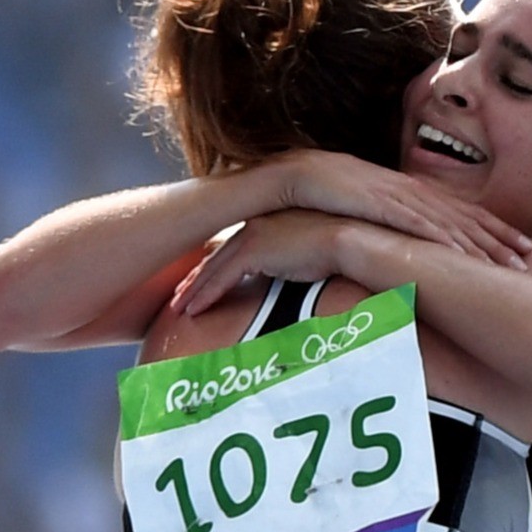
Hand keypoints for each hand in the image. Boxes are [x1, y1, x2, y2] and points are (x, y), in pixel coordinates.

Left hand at [175, 212, 382, 315]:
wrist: (352, 239)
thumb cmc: (340, 249)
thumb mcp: (311, 253)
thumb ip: (294, 260)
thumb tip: (295, 275)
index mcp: (268, 220)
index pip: (233, 245)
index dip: (214, 265)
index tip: (200, 282)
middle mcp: (256, 224)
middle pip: (217, 255)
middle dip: (196, 277)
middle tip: (180, 297)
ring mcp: (254, 234)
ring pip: (214, 266)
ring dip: (195, 289)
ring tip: (180, 309)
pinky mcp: (255, 250)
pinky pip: (222, 276)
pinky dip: (206, 295)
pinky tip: (193, 311)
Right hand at [270, 149, 531, 266]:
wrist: (298, 175)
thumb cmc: (327, 197)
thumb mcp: (366, 216)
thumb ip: (387, 230)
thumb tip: (402, 251)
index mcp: (410, 193)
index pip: (457, 211)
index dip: (489, 228)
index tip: (515, 244)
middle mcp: (412, 191)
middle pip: (464, 215)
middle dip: (498, 236)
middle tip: (528, 255)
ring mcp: (399, 196)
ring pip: (449, 222)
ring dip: (481, 243)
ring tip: (508, 262)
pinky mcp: (382, 203)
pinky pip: (419, 225)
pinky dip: (445, 239)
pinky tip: (465, 254)